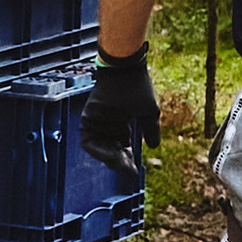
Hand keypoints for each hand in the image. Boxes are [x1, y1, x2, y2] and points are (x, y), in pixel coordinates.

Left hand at [81, 49, 160, 187]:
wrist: (126, 69)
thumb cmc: (138, 87)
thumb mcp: (149, 112)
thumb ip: (150, 129)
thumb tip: (153, 147)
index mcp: (121, 122)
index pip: (122, 148)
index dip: (128, 161)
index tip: (135, 172)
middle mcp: (108, 124)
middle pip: (111, 151)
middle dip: (120, 163)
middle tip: (129, 171)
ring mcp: (97, 122)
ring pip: (100, 149)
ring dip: (110, 159)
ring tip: (123, 164)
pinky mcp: (88, 119)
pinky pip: (89, 142)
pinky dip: (99, 152)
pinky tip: (113, 155)